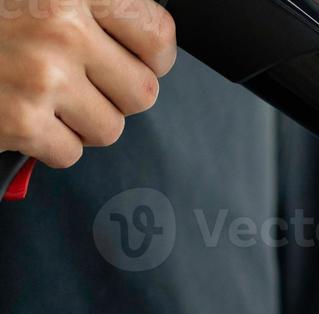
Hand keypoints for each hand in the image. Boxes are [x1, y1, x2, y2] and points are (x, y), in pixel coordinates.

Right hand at [0, 0, 175, 167]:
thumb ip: (85, 8)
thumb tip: (142, 44)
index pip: (156, 35)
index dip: (151, 57)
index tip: (136, 61)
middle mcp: (60, 28)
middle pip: (141, 92)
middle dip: (114, 95)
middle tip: (79, 84)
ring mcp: (41, 76)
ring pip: (109, 128)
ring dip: (81, 122)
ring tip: (44, 97)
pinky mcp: (20, 120)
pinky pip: (70, 153)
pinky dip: (49, 143)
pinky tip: (23, 115)